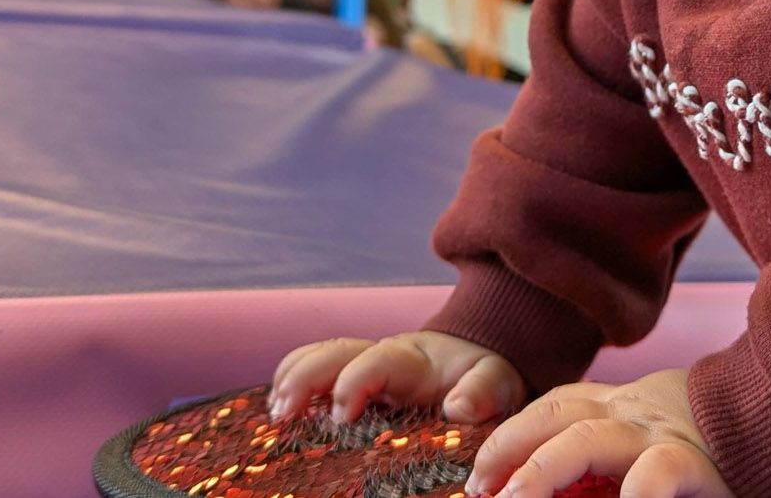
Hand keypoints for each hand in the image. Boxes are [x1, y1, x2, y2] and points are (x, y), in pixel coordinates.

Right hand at [268, 330, 523, 425]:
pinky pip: (312, 372)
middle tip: (283, 414)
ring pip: (316, 357)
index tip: (340, 415)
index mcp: (414, 359)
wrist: (477, 366)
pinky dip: (290, 386)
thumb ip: (483, 391)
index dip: (354, 383)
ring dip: (290, 380)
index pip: (377, 360)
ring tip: (273, 416)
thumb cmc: (484, 379)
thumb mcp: (497, 383)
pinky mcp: (351, 382)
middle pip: (334, 352)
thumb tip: (458, 408)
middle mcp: (380, 357)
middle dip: (305, 378)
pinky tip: (276, 417)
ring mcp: (361, 367)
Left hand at [465, 369, 732, 497]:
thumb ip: (614, 459)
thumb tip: (539, 487)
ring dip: (541, 471)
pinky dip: (630, 496)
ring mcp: (665, 436)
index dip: (512, 434)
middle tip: (482, 490)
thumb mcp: (656, 443)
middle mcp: (639, 415)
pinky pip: (655, 477)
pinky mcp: (696, 467)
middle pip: (560, 415)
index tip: (482, 473)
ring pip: (589, 440)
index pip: (559, 405)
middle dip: (511, 448)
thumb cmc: (716, 450)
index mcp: (627, 409)